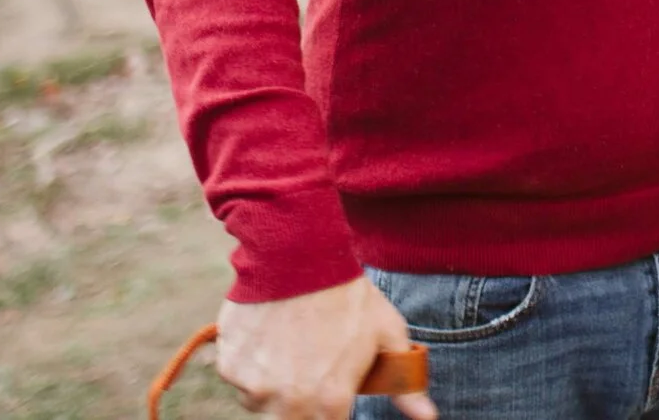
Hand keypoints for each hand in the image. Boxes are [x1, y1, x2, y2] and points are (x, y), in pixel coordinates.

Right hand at [215, 277, 436, 419]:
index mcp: (330, 404)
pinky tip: (268, 333)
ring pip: (262, 402)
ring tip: (289, 344)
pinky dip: (250, 364)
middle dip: (302, 400)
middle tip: (310, 362)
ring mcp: (255, 388)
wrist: (298, 254)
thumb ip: (404, 385)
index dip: (331, 407)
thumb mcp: (387, 335)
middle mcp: (290, 404)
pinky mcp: (230, 368)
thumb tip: (428, 417)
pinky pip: (239, 379)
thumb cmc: (349, 295)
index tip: (330, 388)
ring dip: (273, 384)